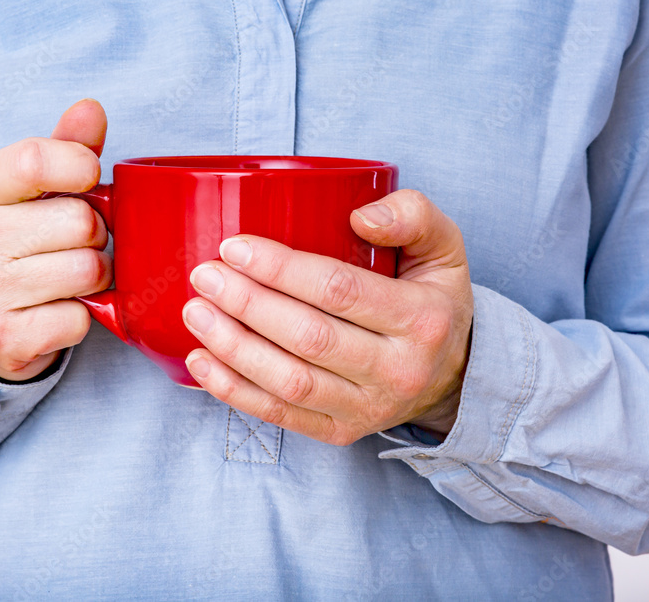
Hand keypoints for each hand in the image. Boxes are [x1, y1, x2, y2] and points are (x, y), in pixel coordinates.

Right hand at [0, 99, 110, 380]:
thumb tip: (91, 108)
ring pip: (87, 271)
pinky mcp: (2, 338)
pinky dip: (82, 318)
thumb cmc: (23, 242)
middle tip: (78, 245)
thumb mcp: (37, 189)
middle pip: (80, 222)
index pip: (35, 160)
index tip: (89, 182)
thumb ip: (66, 147)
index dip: (81, 168)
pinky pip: (79, 320)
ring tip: (72, 277)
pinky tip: (59, 310)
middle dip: (96, 236)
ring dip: (95, 277)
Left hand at [181, 190, 473, 444]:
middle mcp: (398, 370)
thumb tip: (359, 217)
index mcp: (422, 318)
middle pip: (309, 337)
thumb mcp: (445, 247)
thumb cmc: (434, 299)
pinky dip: (235, 391)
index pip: (340, 290)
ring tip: (196, 313)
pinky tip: (203, 362)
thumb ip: (412, 216)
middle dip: (247, 304)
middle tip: (206, 276)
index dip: (281, 268)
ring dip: (234, 348)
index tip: (235, 247)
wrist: (453, 374)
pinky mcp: (342, 432)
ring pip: (291, 382)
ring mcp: (369, 408)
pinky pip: (282, 416)